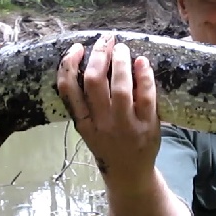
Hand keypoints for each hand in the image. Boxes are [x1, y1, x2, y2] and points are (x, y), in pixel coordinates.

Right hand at [56, 33, 161, 191]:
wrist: (129, 174)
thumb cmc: (108, 144)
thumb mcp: (89, 127)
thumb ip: (87, 102)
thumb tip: (92, 61)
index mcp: (83, 123)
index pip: (68, 90)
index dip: (69, 64)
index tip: (77, 47)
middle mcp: (101, 124)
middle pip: (94, 82)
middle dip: (99, 55)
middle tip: (106, 41)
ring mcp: (125, 126)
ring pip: (121, 87)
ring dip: (121, 62)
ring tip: (122, 48)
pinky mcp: (147, 126)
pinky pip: (146, 96)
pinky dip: (144, 75)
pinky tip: (142, 62)